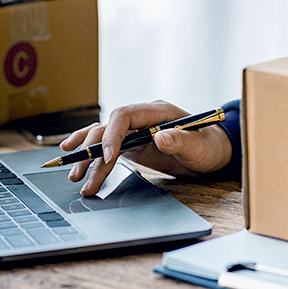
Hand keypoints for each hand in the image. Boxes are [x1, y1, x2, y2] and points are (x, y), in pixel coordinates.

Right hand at [60, 100, 232, 195]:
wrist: (212, 153)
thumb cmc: (209, 146)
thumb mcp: (200, 146)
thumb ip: (181, 140)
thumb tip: (160, 137)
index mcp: (157, 111)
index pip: (124, 115)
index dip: (112, 135)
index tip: (108, 157)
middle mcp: (141, 117)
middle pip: (107, 128)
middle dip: (92, 151)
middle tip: (81, 174)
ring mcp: (135, 130)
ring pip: (102, 138)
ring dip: (87, 157)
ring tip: (75, 177)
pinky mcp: (131, 144)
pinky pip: (106, 146)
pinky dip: (91, 153)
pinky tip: (76, 161)